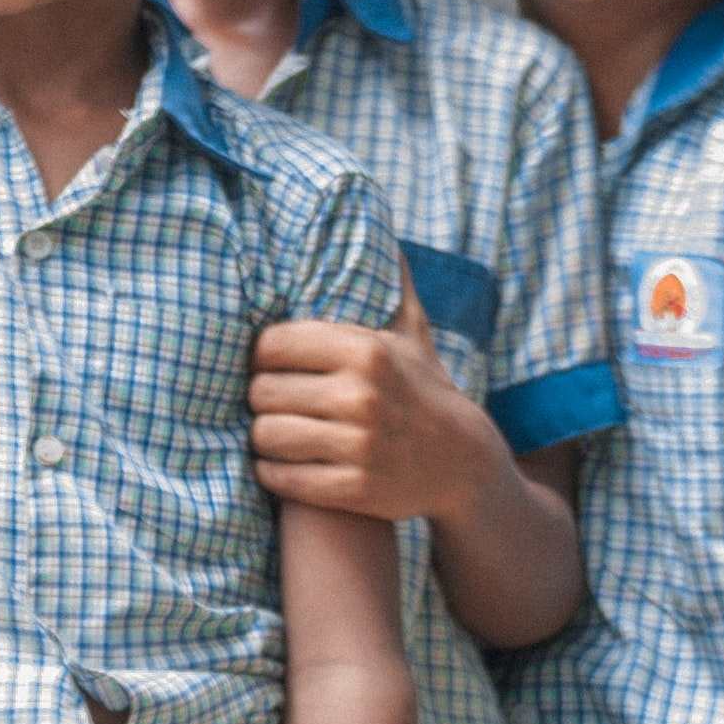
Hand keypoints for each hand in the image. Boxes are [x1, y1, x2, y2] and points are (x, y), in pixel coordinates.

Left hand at [247, 289, 494, 526]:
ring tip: (274, 431)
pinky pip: (282, 478)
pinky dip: (272, 472)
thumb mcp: (412, 334)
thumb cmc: (423, 390)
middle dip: (259, 397)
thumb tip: (381, 234)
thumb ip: (391, 285)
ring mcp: (359, 445)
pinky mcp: (355, 489)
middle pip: (261, 391)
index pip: (271, 344)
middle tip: (271, 402)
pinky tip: (281, 463)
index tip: (270, 365)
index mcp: (366, 351)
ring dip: (262, 436)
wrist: (465, 464)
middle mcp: (361, 395)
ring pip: (265, 435)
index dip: (261, 355)